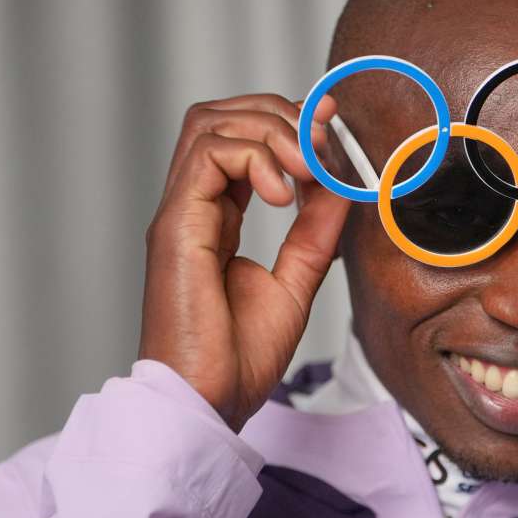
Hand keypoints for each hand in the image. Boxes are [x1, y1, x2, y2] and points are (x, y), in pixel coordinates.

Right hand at [139, 93, 347, 430]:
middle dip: (280, 114)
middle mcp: (193, 207)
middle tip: (324, 144)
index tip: (333, 126)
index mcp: (217, 217)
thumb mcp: (297, 281)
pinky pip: (207, 157)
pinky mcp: (175, 227)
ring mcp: (180, 213)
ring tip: (308, 169)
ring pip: (210, 123)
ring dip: (271, 130)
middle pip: (221, 116)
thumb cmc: (238, 357)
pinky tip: (286, 194)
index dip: (288, 123)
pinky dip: (255, 158)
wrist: (208, 403)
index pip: (242, 139)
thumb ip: (317, 231)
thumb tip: (342, 187)